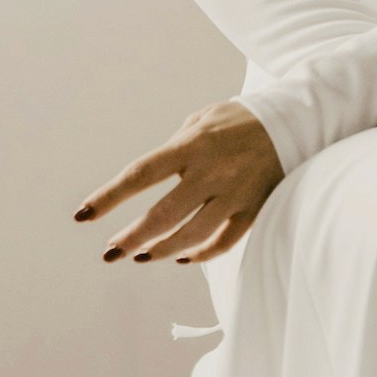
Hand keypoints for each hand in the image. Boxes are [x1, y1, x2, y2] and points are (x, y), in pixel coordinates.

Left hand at [73, 98, 284, 266]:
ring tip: (138, 256)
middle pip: (163, 215)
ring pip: (190, 235)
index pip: (140, 174)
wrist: (294, 121)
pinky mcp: (252, 210)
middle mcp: (211, 173)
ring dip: (159, 250)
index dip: (108, 197)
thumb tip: (151, 177)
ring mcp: (233, 195)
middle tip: (110, 252)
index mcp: (191, 146)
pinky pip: (222, 242)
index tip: (82, 215)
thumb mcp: (201, 120)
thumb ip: (175, 148)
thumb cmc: (239, 119)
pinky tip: (180, 256)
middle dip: (131, 237)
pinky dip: (199, 254)